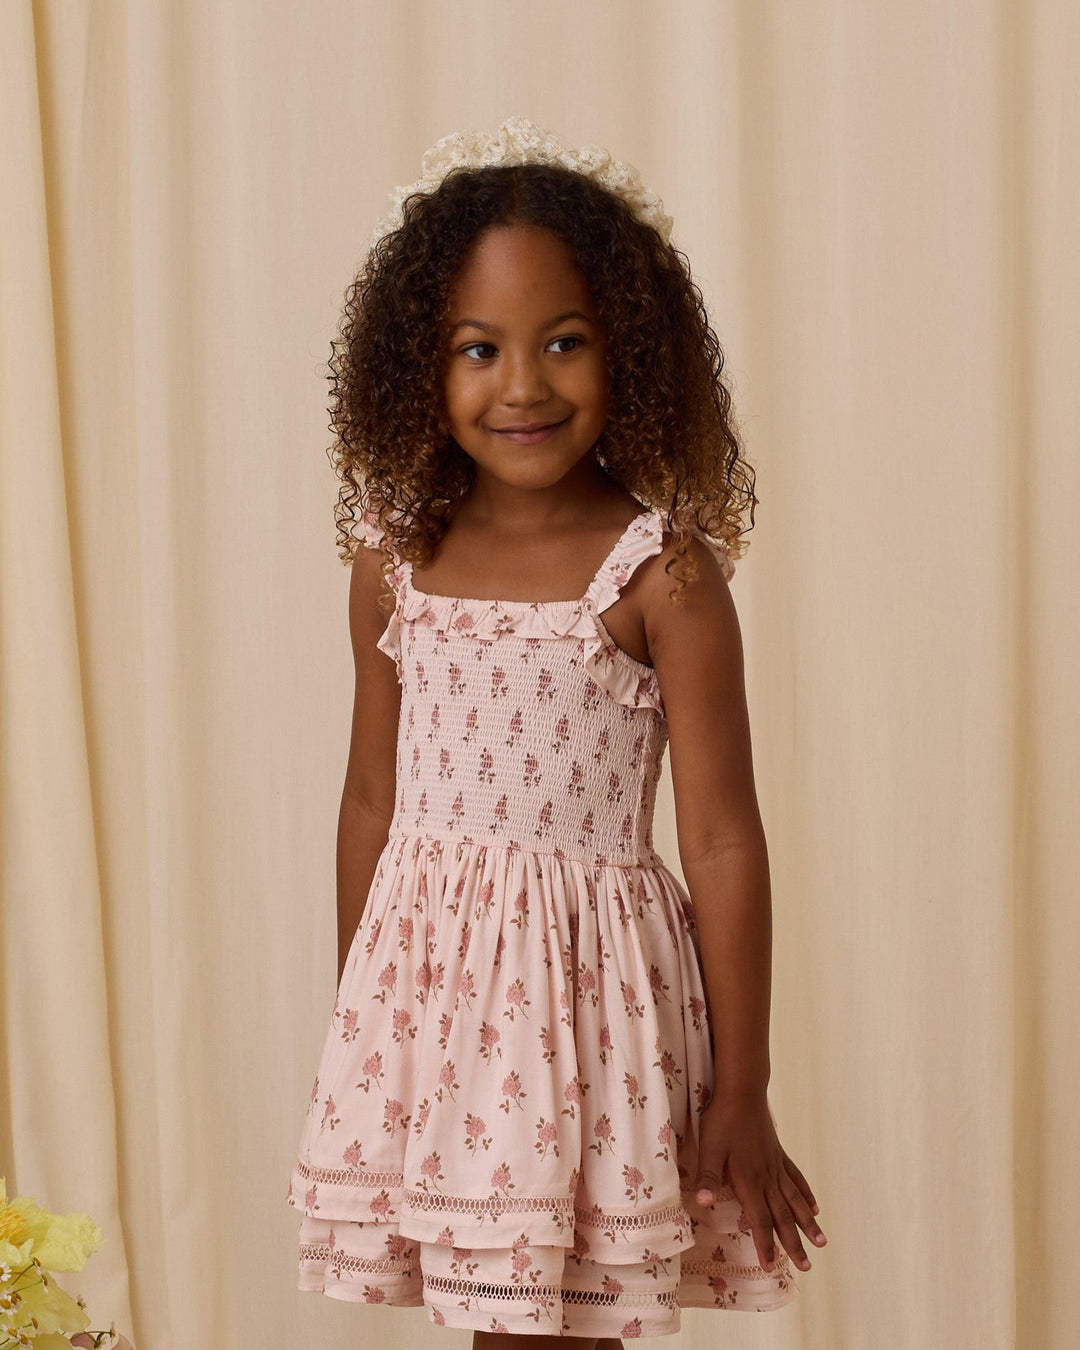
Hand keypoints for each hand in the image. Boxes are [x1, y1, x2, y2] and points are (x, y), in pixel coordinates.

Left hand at [693, 1093, 825, 1273]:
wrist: (742, 1091)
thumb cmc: (722, 1119)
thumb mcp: (708, 1147)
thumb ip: (707, 1177)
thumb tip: (701, 1205)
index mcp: (749, 1180)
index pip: (760, 1220)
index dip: (765, 1245)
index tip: (771, 1268)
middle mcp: (767, 1177)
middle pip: (783, 1217)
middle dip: (793, 1244)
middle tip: (806, 1268)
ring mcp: (775, 1165)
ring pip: (794, 1201)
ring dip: (806, 1223)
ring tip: (821, 1243)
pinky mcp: (778, 1153)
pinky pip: (795, 1178)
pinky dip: (805, 1194)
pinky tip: (814, 1207)